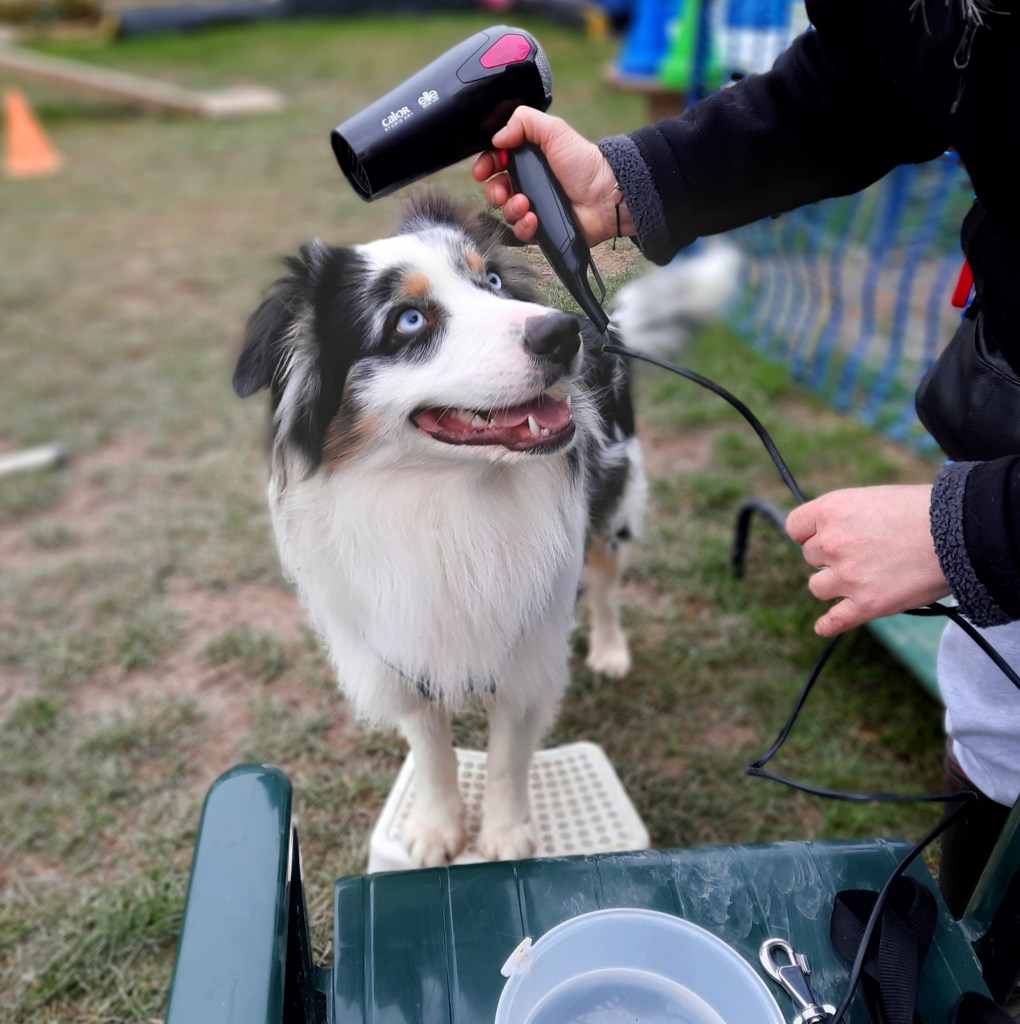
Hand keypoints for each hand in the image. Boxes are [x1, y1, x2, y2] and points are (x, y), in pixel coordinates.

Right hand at [471, 106, 630, 246]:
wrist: (605, 193)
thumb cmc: (584, 162)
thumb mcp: (554, 131)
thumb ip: (524, 122)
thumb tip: (497, 137)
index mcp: (528, 160)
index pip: (496, 163)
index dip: (485, 167)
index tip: (483, 171)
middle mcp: (528, 184)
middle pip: (495, 191)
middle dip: (494, 191)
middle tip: (503, 192)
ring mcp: (534, 207)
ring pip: (506, 213)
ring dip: (510, 209)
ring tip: (524, 204)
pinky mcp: (541, 229)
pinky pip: (521, 233)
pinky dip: (523, 226)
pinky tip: (533, 218)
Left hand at [785, 485, 949, 635]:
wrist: (958, 532)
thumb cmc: (923, 510)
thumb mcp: (873, 498)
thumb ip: (846, 516)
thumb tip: (831, 531)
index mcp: (831, 510)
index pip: (796, 527)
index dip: (808, 533)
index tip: (819, 537)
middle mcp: (831, 543)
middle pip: (810, 557)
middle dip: (829, 556)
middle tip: (860, 555)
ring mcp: (847, 576)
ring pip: (818, 587)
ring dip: (833, 584)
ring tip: (858, 579)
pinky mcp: (866, 604)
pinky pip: (835, 620)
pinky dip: (828, 625)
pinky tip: (823, 626)